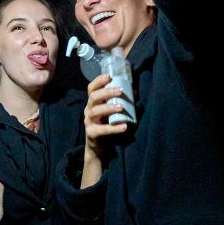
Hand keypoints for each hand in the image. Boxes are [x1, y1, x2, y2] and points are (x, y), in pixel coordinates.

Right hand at [80, 72, 128, 187]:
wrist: (99, 149)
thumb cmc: (107, 126)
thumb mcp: (111, 113)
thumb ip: (120, 102)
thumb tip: (134, 92)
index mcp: (93, 103)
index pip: (91, 88)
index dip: (99, 81)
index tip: (109, 76)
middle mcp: (88, 111)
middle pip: (93, 97)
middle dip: (106, 92)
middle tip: (120, 90)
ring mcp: (89, 122)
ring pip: (95, 112)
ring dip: (108, 108)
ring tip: (121, 107)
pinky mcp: (92, 134)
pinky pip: (102, 130)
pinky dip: (113, 128)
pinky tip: (124, 127)